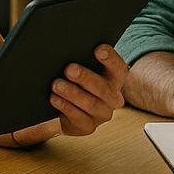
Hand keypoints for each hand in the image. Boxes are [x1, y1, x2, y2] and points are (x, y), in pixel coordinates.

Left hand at [9, 45, 129, 144]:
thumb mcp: (82, 68)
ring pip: (90, 103)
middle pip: (103, 87)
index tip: (98, 49)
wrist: (67, 109)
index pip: (119, 67)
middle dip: (85, 77)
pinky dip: (65, 107)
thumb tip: (68, 45)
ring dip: (72, 93)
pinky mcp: (89, 127)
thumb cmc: (76, 82)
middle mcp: (113, 98)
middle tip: (69, 69)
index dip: (110, 58)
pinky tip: (54, 99)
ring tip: (56, 84)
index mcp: (115, 79)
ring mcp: (102, 114)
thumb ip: (82, 58)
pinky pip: (78, 118)